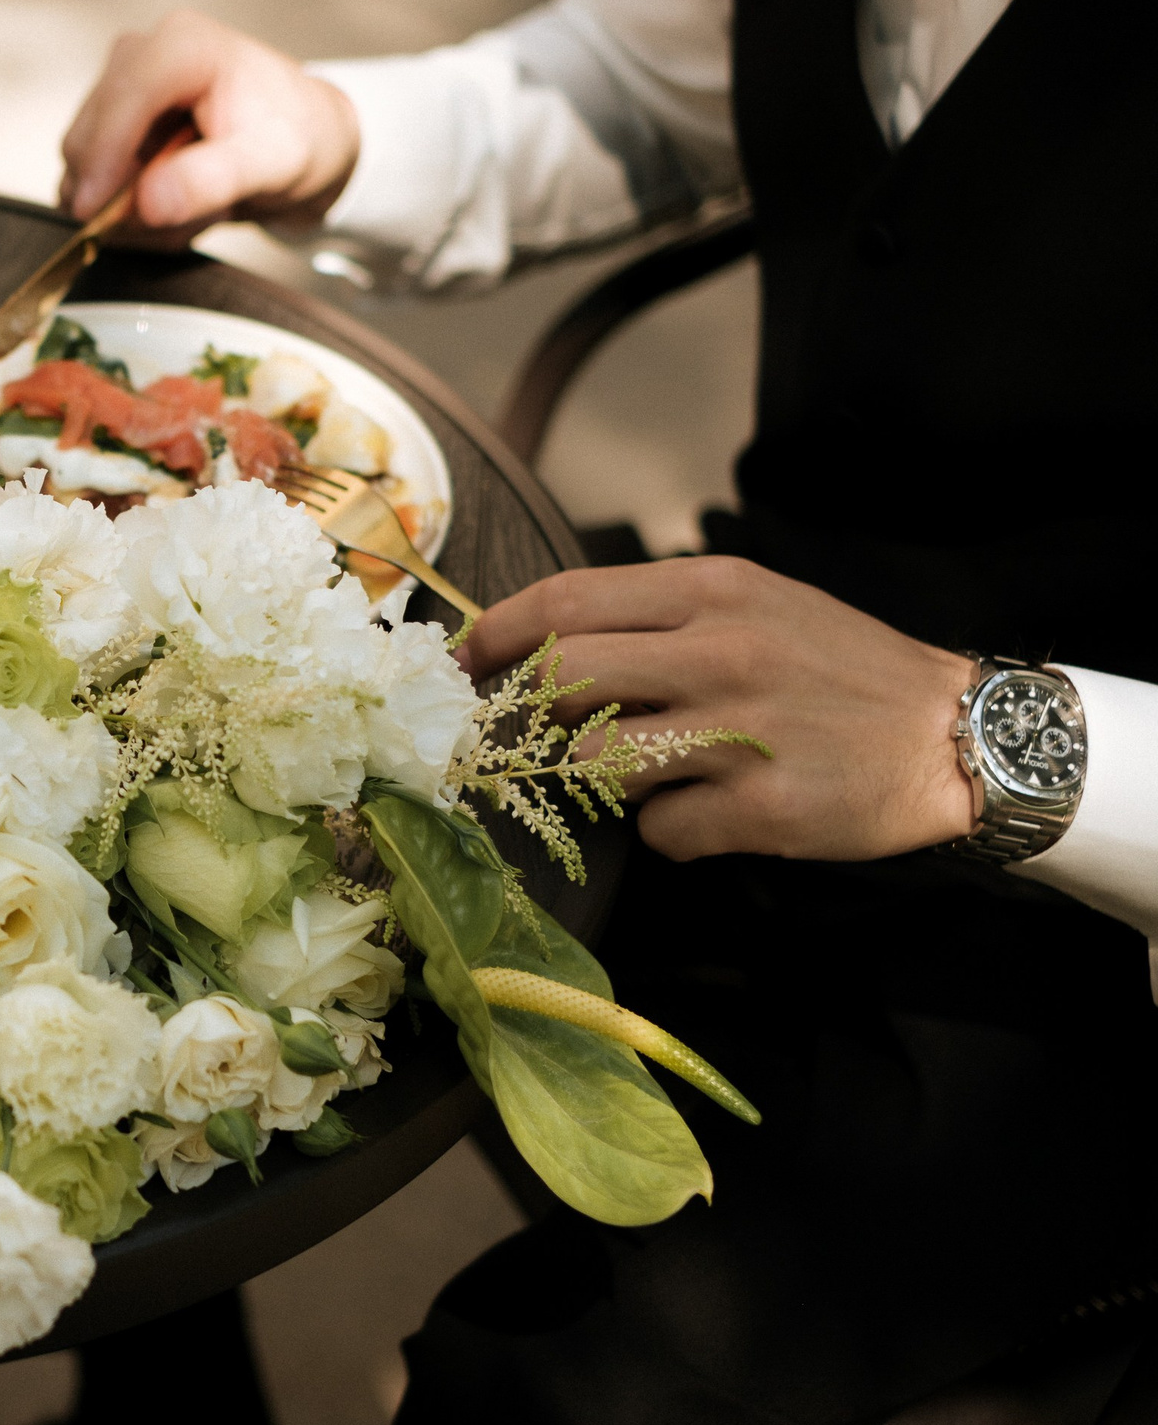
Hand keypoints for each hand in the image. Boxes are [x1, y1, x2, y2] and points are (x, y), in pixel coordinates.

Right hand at [59, 10, 359, 248]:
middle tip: (186, 219)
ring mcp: (123, 88)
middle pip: (90, 133)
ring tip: (195, 208)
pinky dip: (127, 209)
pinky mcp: (113, 121)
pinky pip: (92, 179)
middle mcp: (144, 55)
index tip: (94, 210)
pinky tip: (174, 204)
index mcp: (185, 46)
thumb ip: (213, 179)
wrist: (307, 140)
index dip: (102, 154)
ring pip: (86, 164)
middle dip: (124, 193)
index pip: (123, 95)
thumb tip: (150, 201)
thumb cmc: (298, 137)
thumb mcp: (273, 162)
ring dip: (131, 208)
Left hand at [457, 557, 977, 862]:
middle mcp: (721, 651)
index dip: (496, 634)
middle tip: (525, 740)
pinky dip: (672, 833)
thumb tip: (550, 642)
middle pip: (563, 681)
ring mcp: (741, 730)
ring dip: (602, 779)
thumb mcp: (757, 605)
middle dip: (527, 717)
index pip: (565, 601)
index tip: (464, 662)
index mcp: (713, 591)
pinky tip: (712, 817)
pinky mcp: (763, 807)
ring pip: (597, 760)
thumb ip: (661, 616)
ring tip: (654, 774)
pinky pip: (663, 833)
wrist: (959, 735)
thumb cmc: (842, 669)